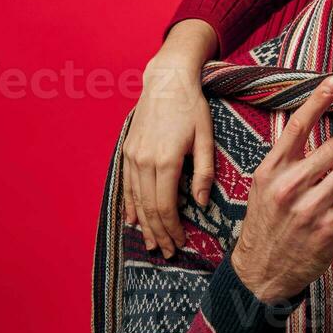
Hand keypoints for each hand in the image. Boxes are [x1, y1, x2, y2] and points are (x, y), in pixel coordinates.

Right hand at [123, 19, 217, 256]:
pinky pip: (125, 185)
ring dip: (144, 225)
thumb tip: (202, 202)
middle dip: (160, 233)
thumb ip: (204, 171)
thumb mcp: (206, 137)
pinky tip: (133, 220)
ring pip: (136, 200)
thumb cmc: (192, 107)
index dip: (173, 229)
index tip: (182, 243)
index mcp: (167, 161)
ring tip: (153, 244)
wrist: (166, 80)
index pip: (166, 207)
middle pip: (149, 209)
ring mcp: (132, 157)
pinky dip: (129, 205)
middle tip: (169, 251)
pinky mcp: (127, 150)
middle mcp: (144, 162)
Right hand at [230, 75, 332, 301]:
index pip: (298, 126)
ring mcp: (310, 209)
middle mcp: (289, 186)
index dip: (319, 99)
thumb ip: (284, 157)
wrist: (260, 272)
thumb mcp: (263, 185)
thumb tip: (305, 120)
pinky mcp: (330, 230)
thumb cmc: (266, 222)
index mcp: (271, 171)